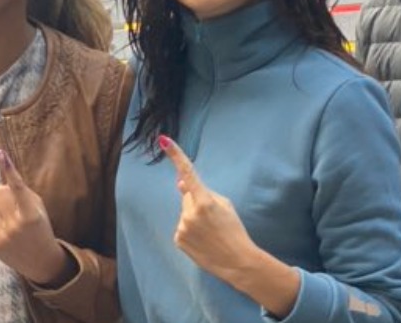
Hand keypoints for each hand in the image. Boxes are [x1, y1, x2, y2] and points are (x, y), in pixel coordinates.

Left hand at [0, 149, 75, 286]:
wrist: (41, 262)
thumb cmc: (40, 227)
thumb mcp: (38, 208)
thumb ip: (21, 190)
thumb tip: (2, 170)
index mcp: (31, 215)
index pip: (17, 187)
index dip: (8, 168)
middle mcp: (15, 226)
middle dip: (4, 192)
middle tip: (13, 203)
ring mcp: (1, 237)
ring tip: (9, 218)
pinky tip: (3, 229)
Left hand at [160, 135, 299, 317]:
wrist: (237, 261)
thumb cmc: (234, 230)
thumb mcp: (225, 205)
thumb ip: (202, 192)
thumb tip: (180, 183)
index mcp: (204, 200)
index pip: (187, 172)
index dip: (175, 155)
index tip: (163, 140)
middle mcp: (190, 213)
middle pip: (188, 197)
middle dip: (197, 202)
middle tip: (213, 218)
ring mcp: (182, 227)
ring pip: (184, 213)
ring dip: (194, 217)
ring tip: (210, 232)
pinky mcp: (178, 240)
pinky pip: (182, 227)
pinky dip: (190, 230)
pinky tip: (203, 240)